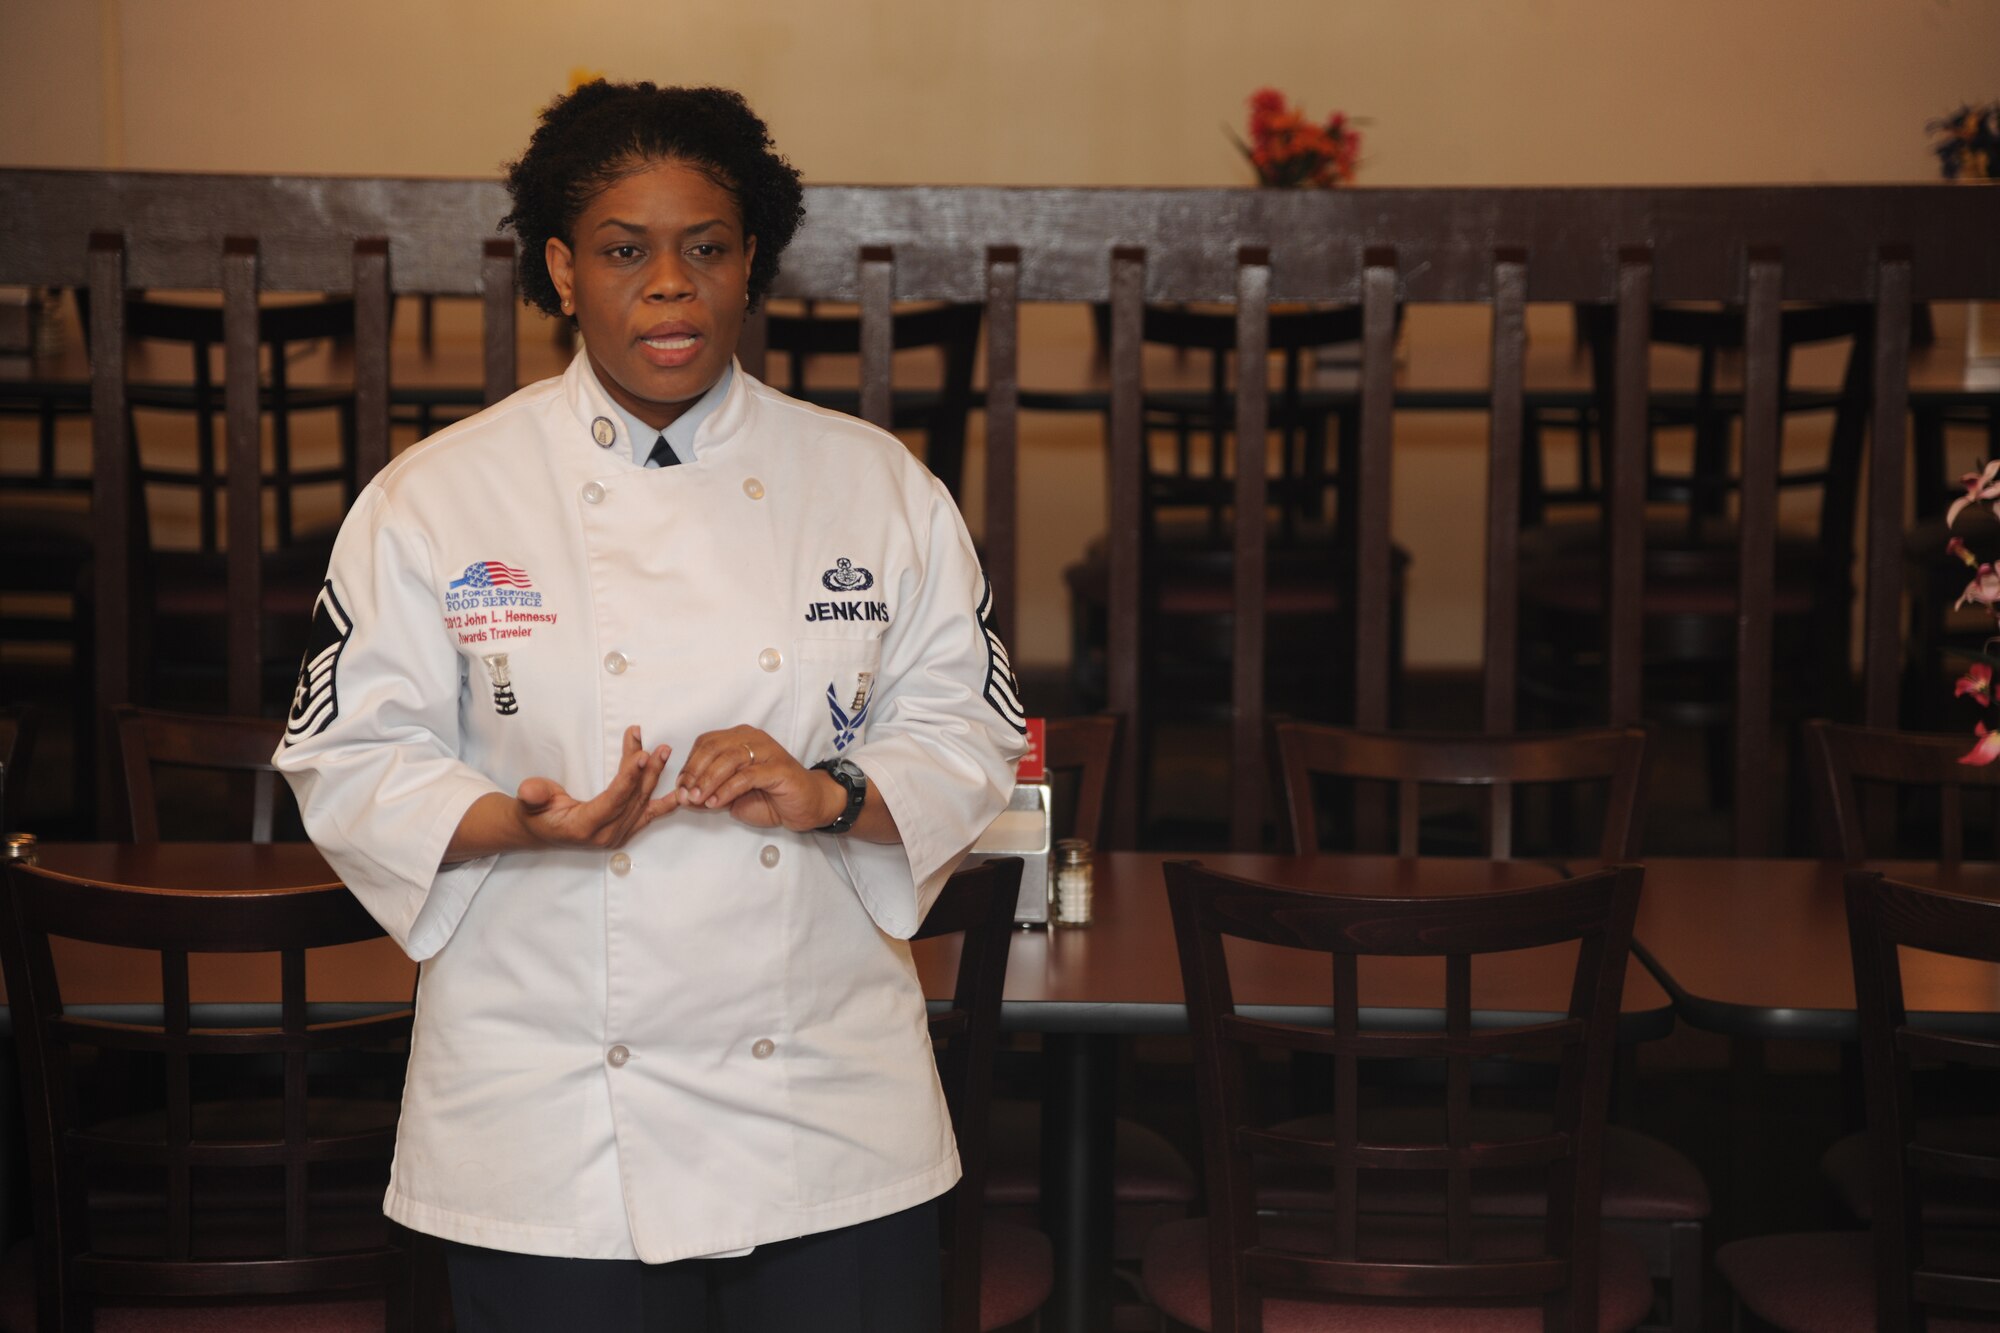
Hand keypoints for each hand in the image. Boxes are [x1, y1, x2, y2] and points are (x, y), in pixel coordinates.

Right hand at [444, 726, 677, 861]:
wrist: (539, 830)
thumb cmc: (535, 813)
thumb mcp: (529, 802)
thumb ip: (534, 795)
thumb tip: (530, 791)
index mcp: (585, 827)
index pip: (614, 800)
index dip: (629, 778)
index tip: (643, 755)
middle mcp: (607, 834)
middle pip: (632, 796)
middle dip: (643, 768)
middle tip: (652, 744)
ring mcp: (619, 834)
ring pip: (642, 800)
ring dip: (654, 775)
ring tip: (665, 750)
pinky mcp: (625, 829)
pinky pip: (650, 815)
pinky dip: (667, 803)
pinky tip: (682, 792)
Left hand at [674, 726, 841, 831]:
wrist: (806, 806)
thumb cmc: (770, 797)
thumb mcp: (732, 795)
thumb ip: (710, 792)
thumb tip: (684, 796)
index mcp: (740, 738)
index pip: (706, 743)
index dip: (689, 765)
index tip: (679, 788)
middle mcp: (753, 738)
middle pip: (714, 748)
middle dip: (694, 773)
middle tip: (685, 795)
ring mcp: (767, 751)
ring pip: (728, 758)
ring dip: (708, 780)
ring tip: (698, 799)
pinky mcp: (778, 768)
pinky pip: (746, 776)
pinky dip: (727, 790)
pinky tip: (716, 803)